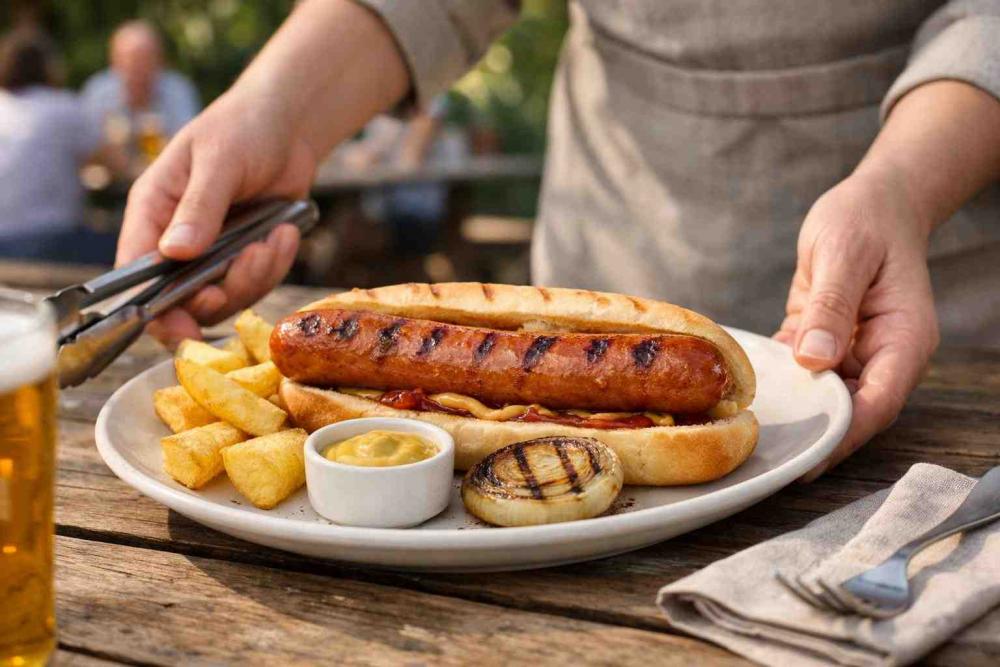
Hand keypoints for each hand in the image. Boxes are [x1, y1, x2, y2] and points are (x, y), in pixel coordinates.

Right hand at [118, 91, 316, 344]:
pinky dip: (275, 265)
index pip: (137, 275)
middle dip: (221, 293)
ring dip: (256, 275)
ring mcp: (213, 252)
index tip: (184, 326)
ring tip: (277, 237)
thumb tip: (175, 253)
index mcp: (153, 212)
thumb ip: (200, 207)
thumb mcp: (219, 161)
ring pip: (227, 296)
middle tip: (252, 261)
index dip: (155, 309)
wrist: (287, 126)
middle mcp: (177, 240)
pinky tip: (286, 233)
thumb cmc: (241, 129)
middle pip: (184, 299)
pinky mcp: (246, 256)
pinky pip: (258, 283)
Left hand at [775, 166, 938, 479]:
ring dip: (795, 415)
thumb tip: (815, 360)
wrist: (871, 201)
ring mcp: (855, 350)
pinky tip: (748, 397)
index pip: (877, 403)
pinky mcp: (826, 341)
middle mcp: (882, 353)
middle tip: (769, 463)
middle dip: (816, 438)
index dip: (843, 436)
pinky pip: (804, 373)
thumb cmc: (865, 220)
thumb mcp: (844, 253)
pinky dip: (781, 385)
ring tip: (752, 439)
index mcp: (903, 340)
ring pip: (826, 398)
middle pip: (852, 411)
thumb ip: (831, 307)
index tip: (808, 460)